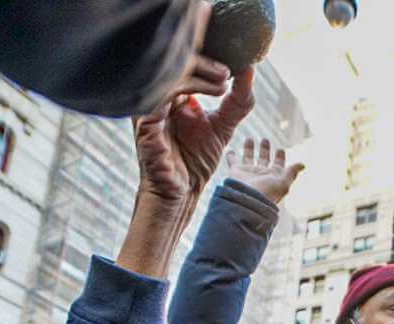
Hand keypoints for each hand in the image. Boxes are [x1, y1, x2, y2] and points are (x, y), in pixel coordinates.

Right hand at [132, 63, 252, 206]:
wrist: (182, 192)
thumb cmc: (196, 161)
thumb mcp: (223, 126)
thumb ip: (237, 101)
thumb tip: (250, 70)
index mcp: (171, 94)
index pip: (185, 64)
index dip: (208, 61)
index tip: (233, 68)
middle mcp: (156, 97)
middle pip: (175, 65)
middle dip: (204, 65)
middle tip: (228, 73)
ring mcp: (147, 109)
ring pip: (167, 77)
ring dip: (196, 77)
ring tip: (221, 84)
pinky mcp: (144, 125)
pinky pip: (158, 99)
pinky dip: (182, 94)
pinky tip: (199, 105)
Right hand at [227, 136, 303, 204]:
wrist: (247, 200)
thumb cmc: (267, 192)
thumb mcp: (283, 182)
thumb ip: (291, 172)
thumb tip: (303, 164)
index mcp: (273, 176)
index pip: (278, 164)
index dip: (280, 157)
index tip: (280, 149)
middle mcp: (261, 174)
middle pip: (263, 159)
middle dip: (265, 150)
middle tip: (265, 140)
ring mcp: (248, 173)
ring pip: (248, 157)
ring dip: (249, 149)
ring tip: (250, 139)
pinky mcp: (236, 172)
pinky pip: (233, 162)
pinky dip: (231, 156)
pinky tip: (230, 150)